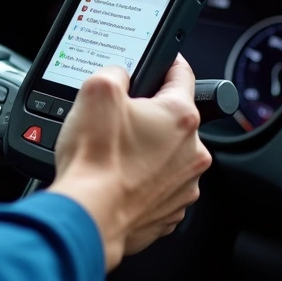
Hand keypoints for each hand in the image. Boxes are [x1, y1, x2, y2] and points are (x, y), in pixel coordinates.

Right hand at [47, 55, 211, 271]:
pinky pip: (159, 187)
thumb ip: (115, 71)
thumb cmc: (95, 161)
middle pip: (172, 120)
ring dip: (146, 153)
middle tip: (116, 124)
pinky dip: (142, 183)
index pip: (182, 75)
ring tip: (114, 157)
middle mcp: (192, 153)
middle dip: (147, 118)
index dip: (167, 64)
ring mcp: (184, 186)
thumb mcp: (96, 91)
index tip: (161, 63)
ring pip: (166, 156)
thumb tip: (119, 74)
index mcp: (180, 117)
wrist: (89, 216)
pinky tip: (118, 180)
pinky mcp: (170, 212)